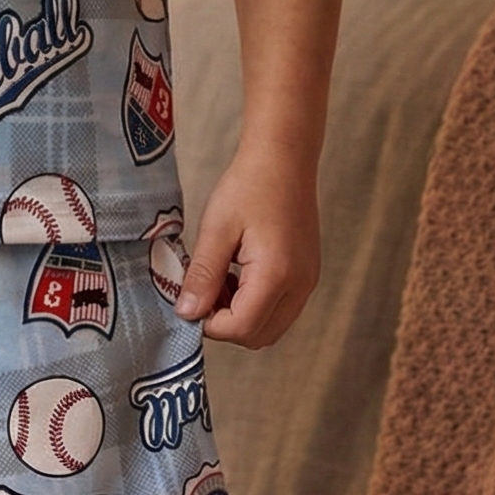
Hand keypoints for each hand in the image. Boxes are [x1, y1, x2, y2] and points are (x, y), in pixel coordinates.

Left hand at [177, 148, 319, 348]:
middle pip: (259, 336)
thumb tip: (187, 312)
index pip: (242, 328)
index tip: (190, 299)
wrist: (283, 159)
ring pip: (271, 326)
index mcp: (277, 274)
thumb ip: (202, 275)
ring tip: (219, 279)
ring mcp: (308, 281)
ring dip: (241, 315)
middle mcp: (300, 285)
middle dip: (226, 324)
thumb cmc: (249, 186)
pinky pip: (281, 308)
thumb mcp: (216, 228)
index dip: (210, 323)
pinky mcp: (307, 274)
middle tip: (203, 290)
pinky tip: (238, 274)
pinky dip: (256, 304)